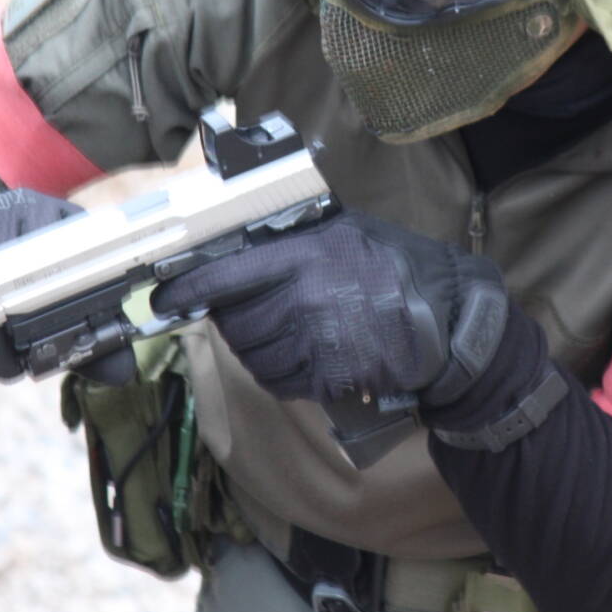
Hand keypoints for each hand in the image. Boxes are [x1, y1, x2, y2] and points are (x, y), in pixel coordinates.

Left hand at [148, 210, 508, 409]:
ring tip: (287, 329)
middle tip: (249, 308)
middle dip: (233, 317)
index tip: (164, 294)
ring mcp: (314, 344)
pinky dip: (281, 371)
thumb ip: (293, 237)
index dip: (186, 288)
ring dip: (257, 346)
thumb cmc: (396, 267)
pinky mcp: (326, 379)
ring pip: (251, 354)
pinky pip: (278, 380)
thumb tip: (234, 242)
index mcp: (303, 257)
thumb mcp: (346, 231)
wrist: (448, 320)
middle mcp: (302, 300)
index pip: (223, 275)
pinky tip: (306, 353)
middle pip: (232, 321)